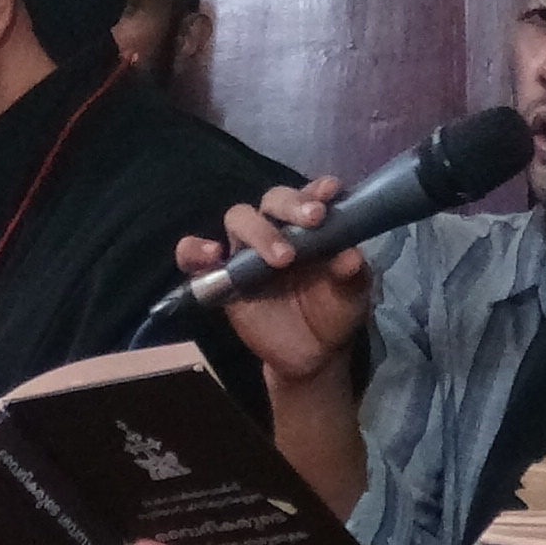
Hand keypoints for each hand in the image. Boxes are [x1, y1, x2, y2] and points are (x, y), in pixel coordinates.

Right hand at [174, 178, 373, 386]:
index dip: (317, 190)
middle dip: (291, 205)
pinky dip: (194, 249)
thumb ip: (352, 275)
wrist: (312, 354)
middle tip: (313, 220)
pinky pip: (193, 255)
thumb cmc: (334, 312)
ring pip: (238, 219)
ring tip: (281, 257)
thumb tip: (351, 257)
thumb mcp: (352, 296)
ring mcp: (246, 251)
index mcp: (311, 226)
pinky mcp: (220, 277)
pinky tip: (212, 256)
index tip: (330, 191)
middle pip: (273, 200)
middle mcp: (277, 229)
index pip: (309, 196)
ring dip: (257, 230)